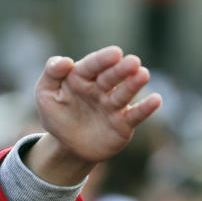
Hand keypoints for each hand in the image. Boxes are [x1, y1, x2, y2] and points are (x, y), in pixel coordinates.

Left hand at [26, 46, 161, 183]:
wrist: (67, 147)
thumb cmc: (57, 115)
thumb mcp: (45, 95)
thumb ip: (51, 74)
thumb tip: (65, 61)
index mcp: (82, 77)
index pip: (92, 65)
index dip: (102, 60)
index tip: (115, 53)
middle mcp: (101, 88)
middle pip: (111, 76)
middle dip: (121, 70)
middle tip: (132, 62)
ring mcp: (113, 105)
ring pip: (124, 93)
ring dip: (134, 84)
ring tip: (142, 75)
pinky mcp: (123, 124)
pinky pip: (135, 115)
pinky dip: (145, 109)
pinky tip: (155, 100)